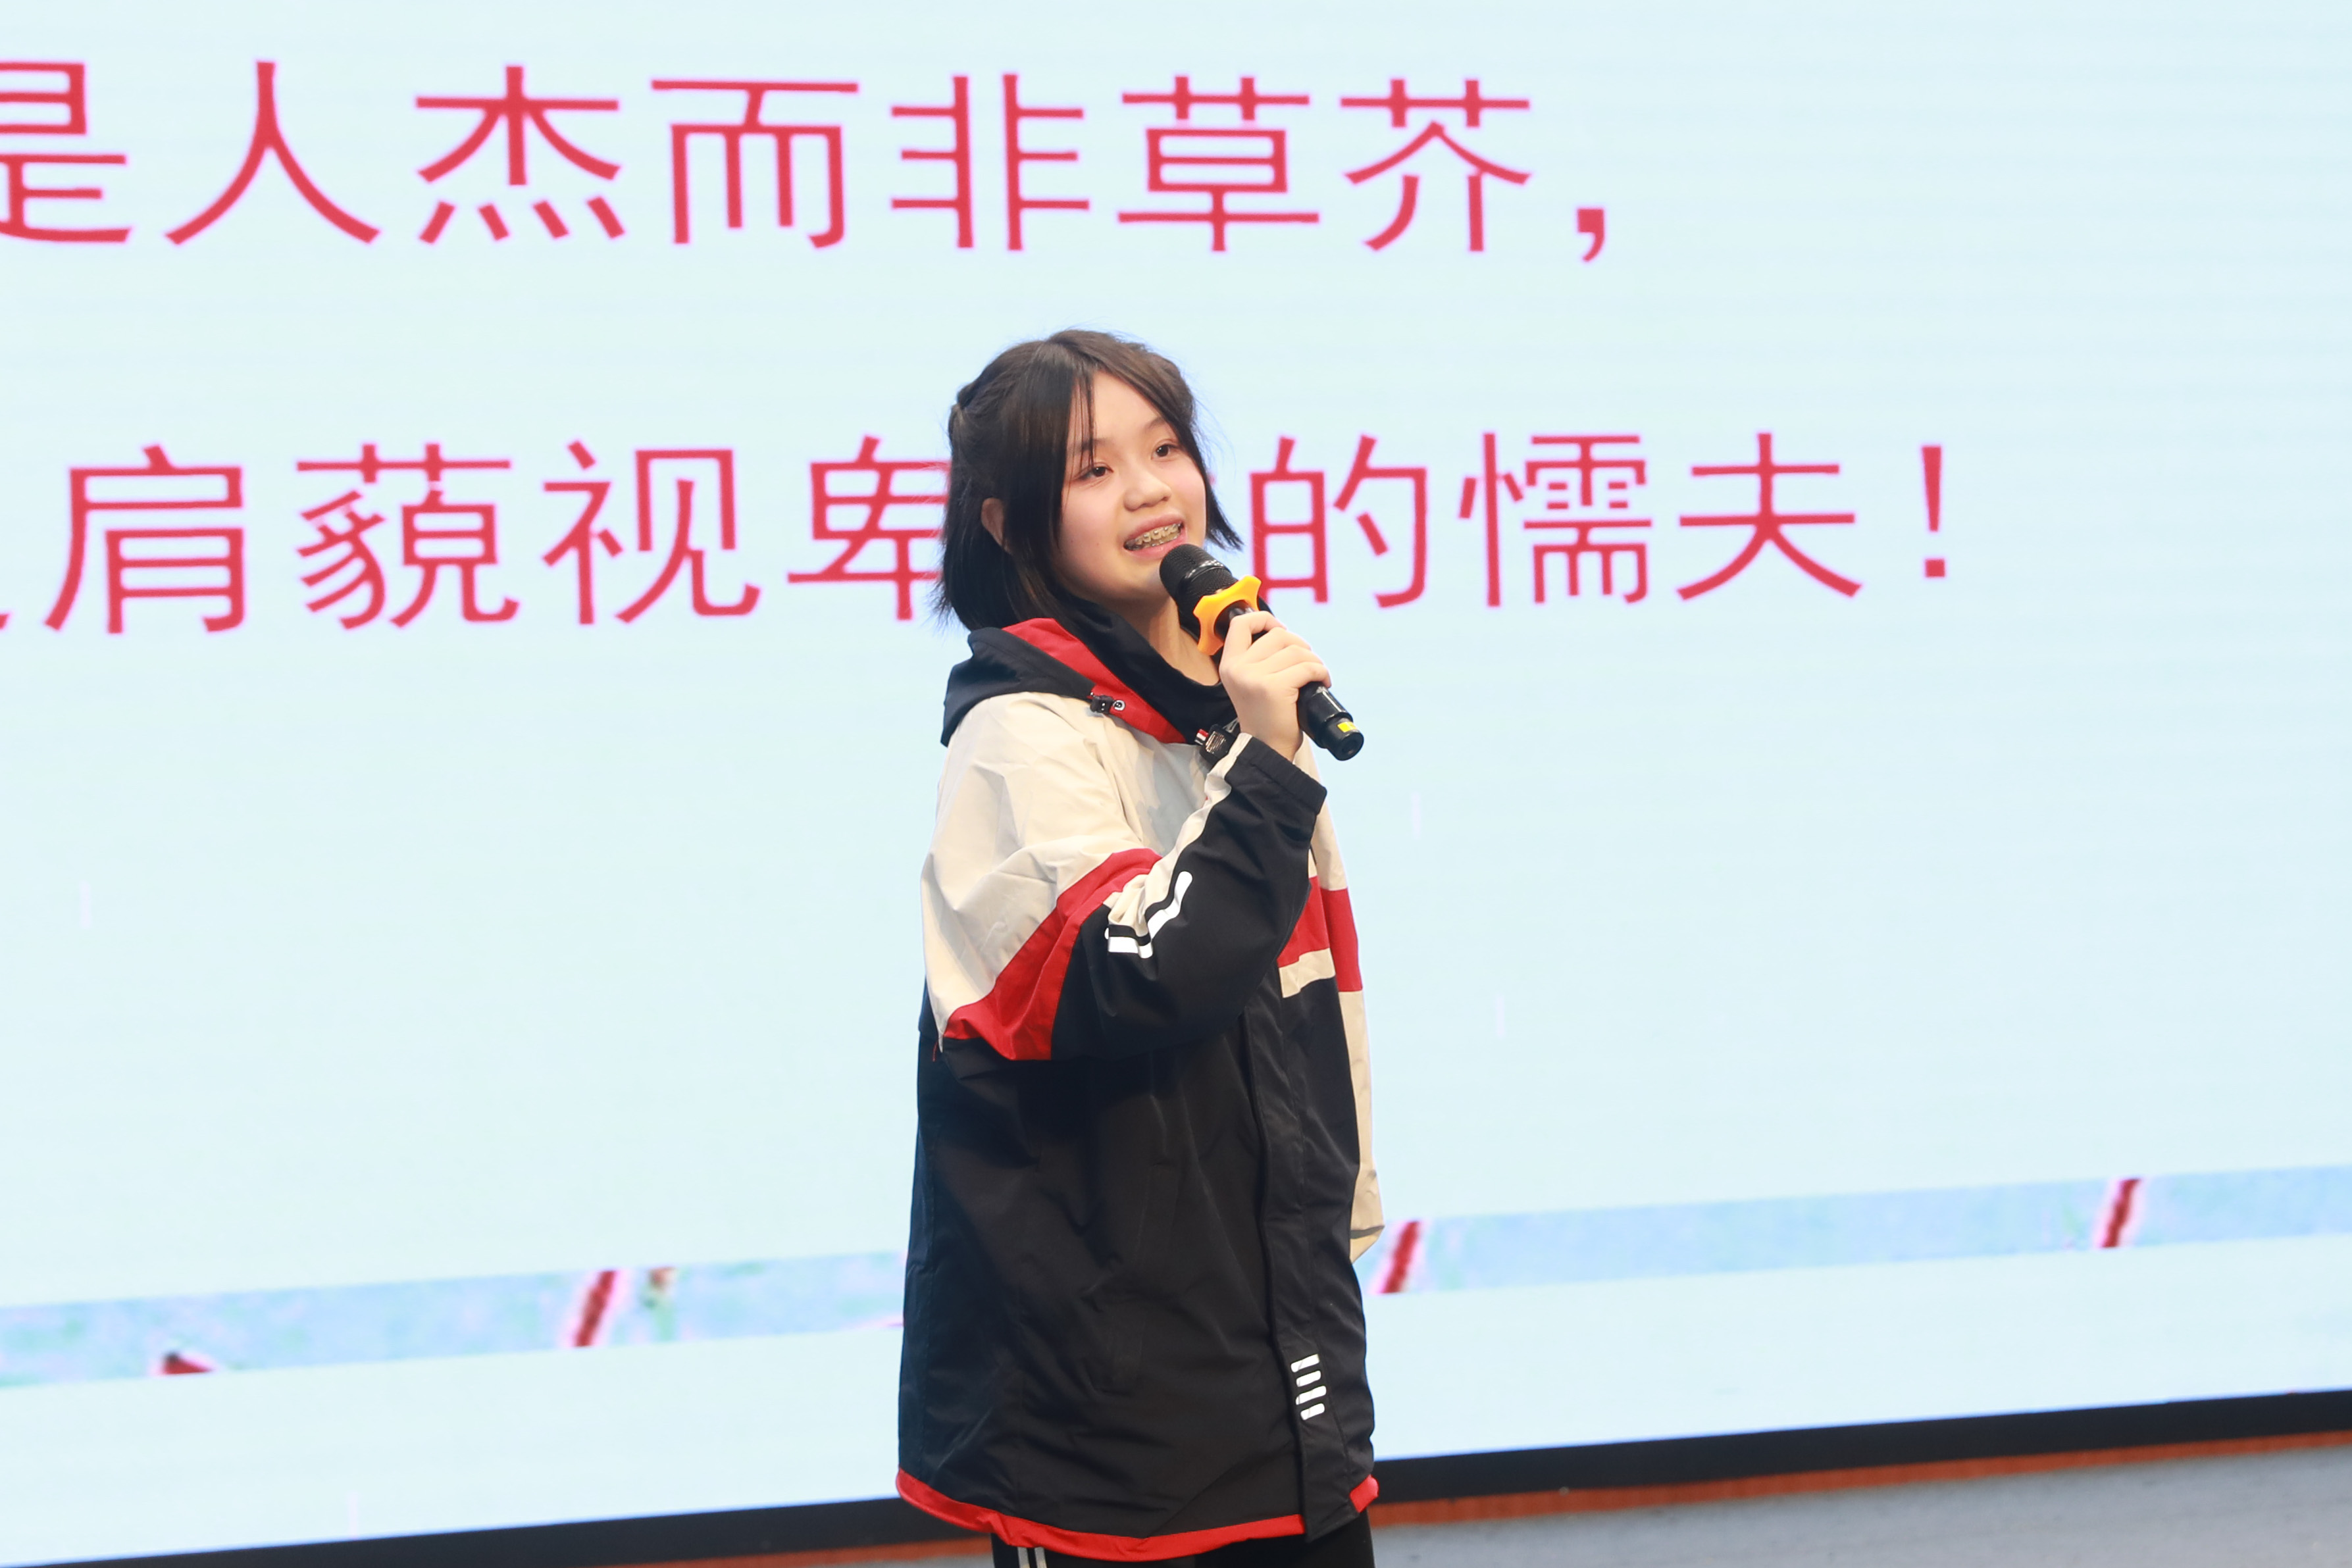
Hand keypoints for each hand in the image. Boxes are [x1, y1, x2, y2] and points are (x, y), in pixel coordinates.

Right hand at [1218, 610, 1330, 758]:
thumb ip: (1258, 659)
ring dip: (1314, 661)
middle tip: (1306, 664)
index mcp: (1229, 664)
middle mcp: (1238, 668)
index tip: (1281, 631)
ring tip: (1315, 676)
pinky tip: (1322, 683)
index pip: (1240, 623)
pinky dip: (1321, 672)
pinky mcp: (1274, 688)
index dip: (1265, 619)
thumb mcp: (1251, 683)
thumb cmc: (1265, 717)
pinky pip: (1308, 667)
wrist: (1266, 750)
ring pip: (1297, 650)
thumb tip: (1284, 634)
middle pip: (1279, 635)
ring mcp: (1254, 677)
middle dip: (1300, 646)